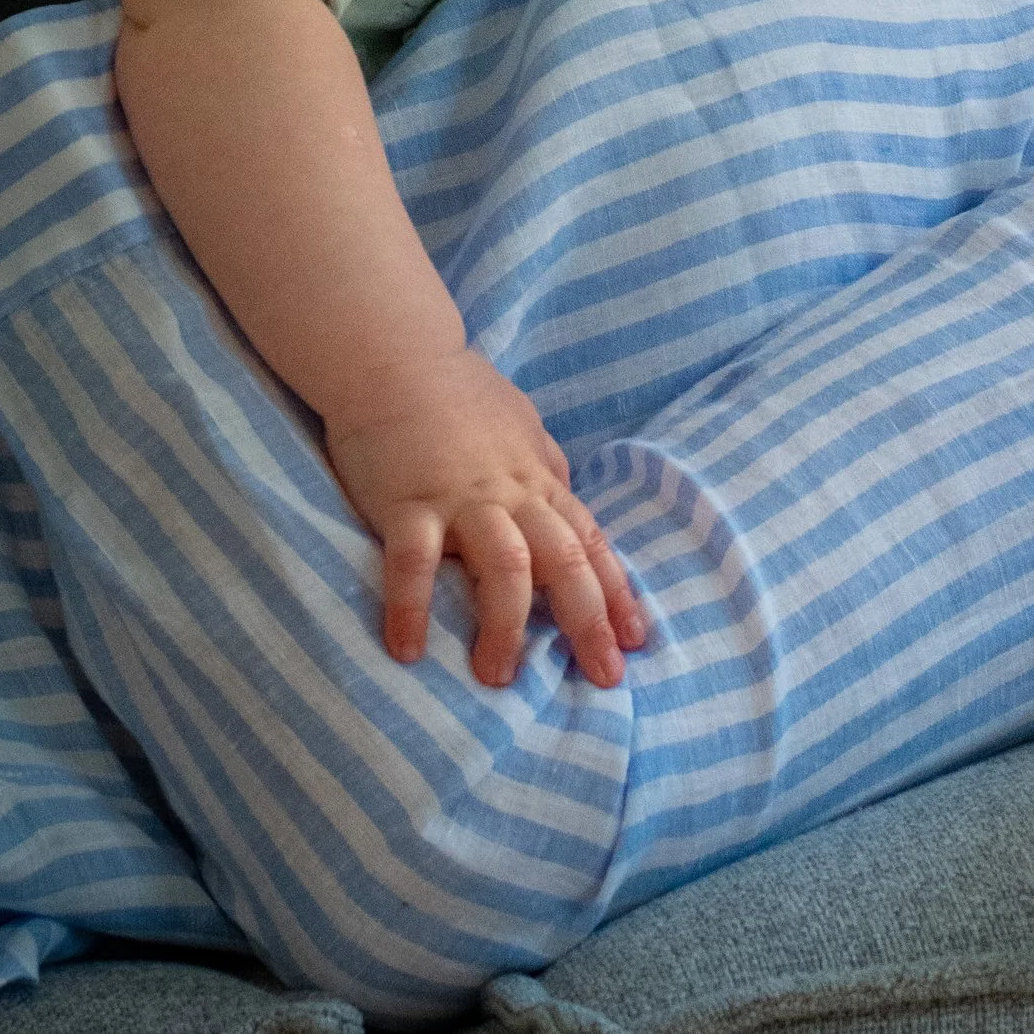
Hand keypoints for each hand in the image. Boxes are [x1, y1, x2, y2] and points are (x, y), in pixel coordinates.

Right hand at [324, 347, 651, 691]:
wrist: (397, 356)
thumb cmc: (458, 394)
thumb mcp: (521, 429)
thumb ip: (543, 472)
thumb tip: (569, 507)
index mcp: (538, 480)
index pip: (590, 542)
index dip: (616, 592)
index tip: (636, 641)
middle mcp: (511, 492)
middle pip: (564, 559)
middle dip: (588, 620)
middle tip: (603, 677)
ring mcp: (461, 497)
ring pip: (505, 564)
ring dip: (507, 624)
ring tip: (499, 677)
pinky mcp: (408, 502)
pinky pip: (413, 562)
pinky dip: (412, 607)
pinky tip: (408, 651)